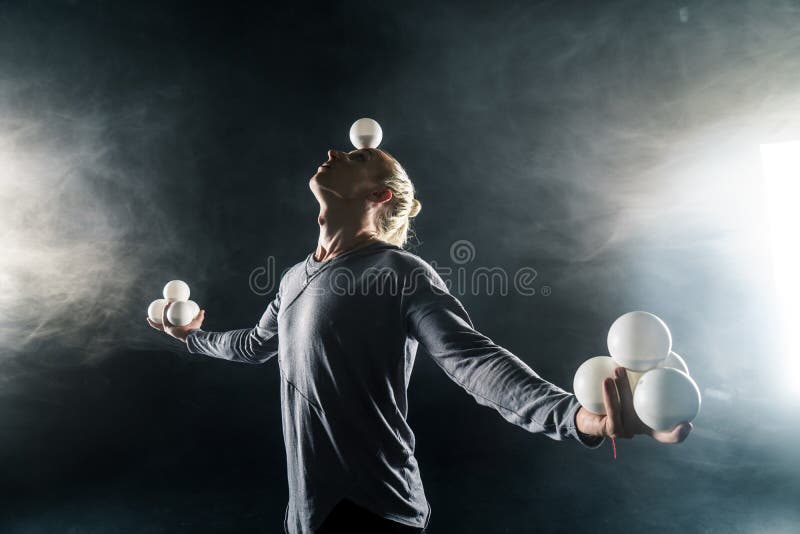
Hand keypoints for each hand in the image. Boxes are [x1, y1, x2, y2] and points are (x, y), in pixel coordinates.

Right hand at [146, 302, 205, 342]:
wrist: (192, 334)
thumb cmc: (194, 329)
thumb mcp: (198, 321)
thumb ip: (200, 316)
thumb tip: (202, 310)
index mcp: (176, 327)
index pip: (170, 321)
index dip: (168, 316)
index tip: (168, 308)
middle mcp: (171, 328)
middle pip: (162, 321)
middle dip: (159, 316)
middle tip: (161, 307)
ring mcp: (168, 329)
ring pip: (162, 319)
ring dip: (161, 311)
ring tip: (162, 304)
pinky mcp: (167, 328)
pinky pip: (164, 318)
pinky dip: (164, 312)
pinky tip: (165, 306)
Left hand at [576, 366, 692, 443]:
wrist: (587, 418)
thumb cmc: (614, 400)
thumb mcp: (630, 391)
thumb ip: (643, 379)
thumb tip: (656, 352)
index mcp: (649, 424)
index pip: (668, 433)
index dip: (679, 433)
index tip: (687, 424)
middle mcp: (640, 429)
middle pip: (649, 416)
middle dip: (656, 399)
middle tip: (656, 371)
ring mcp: (625, 430)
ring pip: (626, 409)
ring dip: (623, 388)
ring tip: (619, 369)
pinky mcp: (610, 429)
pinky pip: (612, 411)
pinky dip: (609, 395)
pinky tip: (606, 380)